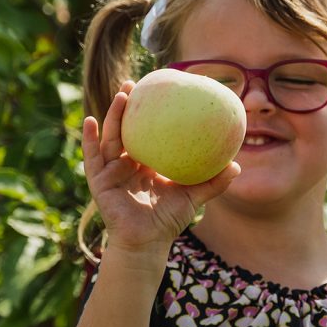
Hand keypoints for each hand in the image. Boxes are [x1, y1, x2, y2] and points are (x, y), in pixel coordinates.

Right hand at [81, 79, 242, 257]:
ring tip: (123, 95)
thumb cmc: (168, 221)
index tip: (158, 90)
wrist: (146, 243)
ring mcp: (112, 170)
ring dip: (113, 114)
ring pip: (111, 136)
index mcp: (147, 162)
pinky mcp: (99, 180)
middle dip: (129, 105)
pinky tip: (90, 121)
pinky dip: (89, 138)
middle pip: (127, 127)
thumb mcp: (192, 197)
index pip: (148, 131)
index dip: (150, 112)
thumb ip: (213, 183)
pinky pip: (92, 156)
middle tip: (136, 83)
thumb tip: (237, 165)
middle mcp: (128, 162)